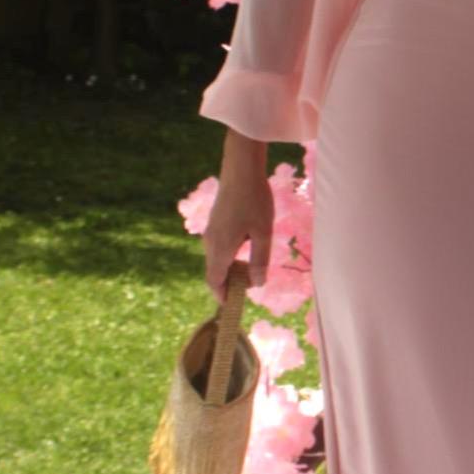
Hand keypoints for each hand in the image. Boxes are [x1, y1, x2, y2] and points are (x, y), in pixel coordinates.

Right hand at [202, 132, 273, 303]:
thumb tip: (257, 284)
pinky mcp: (215, 222)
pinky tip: (247, 249)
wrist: (241, 168)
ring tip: (252, 269)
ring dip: (231, 268)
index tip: (234, 304)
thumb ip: (260, 260)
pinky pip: (219, 247)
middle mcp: (210, 242)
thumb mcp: (263, 233)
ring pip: (217, 259)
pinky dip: (229, 256)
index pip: (214, 281)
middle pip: (215, 272)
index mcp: (220, 248)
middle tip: (251, 286)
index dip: (222, 296)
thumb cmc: (255, 200)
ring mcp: (210, 231)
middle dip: (230, 283)